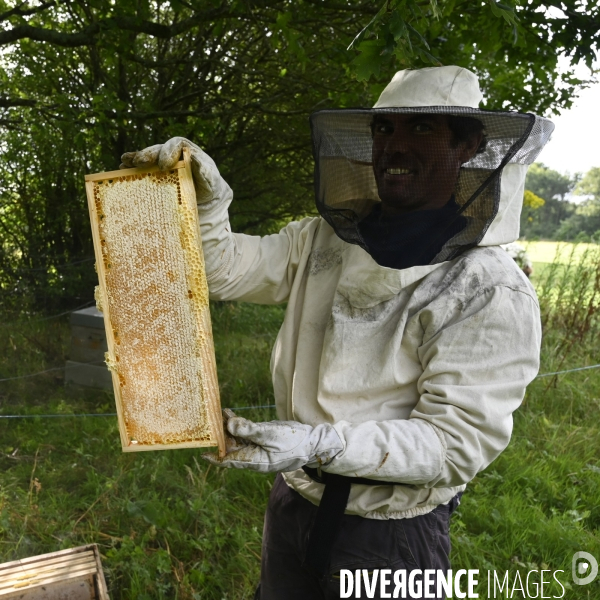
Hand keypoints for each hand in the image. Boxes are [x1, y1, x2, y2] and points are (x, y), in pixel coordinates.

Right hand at [120, 137, 229, 203]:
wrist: (206, 198)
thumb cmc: (209, 186)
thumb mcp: (210, 179)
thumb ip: (204, 169)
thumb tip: (194, 157)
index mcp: (187, 151)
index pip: (177, 145)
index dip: (168, 152)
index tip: (163, 166)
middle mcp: (172, 154)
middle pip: (158, 149)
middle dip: (147, 154)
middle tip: (139, 162)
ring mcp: (162, 163)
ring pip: (147, 157)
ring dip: (135, 159)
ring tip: (125, 162)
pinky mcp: (154, 173)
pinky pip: (141, 168)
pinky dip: (132, 168)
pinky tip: (122, 169)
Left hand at [203, 417, 343, 472]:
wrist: (313, 443)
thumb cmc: (294, 441)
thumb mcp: (271, 433)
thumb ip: (250, 430)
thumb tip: (229, 425)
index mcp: (255, 461)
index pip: (230, 460)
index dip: (215, 456)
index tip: (202, 451)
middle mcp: (254, 457)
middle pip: (231, 449)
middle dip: (219, 438)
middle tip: (206, 425)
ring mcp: (259, 449)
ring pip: (238, 441)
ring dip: (227, 430)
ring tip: (216, 416)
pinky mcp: (263, 441)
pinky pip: (246, 435)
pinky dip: (238, 426)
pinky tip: (230, 415)